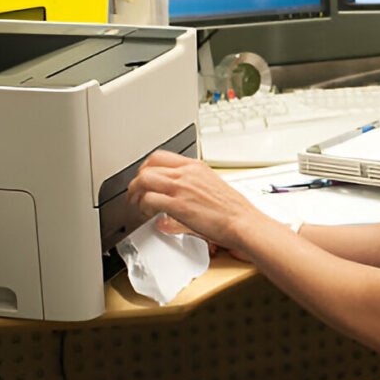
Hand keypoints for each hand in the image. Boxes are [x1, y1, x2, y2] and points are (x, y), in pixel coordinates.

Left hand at [127, 151, 263, 254]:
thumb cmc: (234, 210)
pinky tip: (148, 214)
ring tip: (139, 205)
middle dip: (137, 182)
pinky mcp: (178, 205)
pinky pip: (149, 200)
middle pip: (148, 167)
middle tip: (136, 193)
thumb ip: (193, 189)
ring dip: (136, 194)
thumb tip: (179, 199)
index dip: (146, 168)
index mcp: (196, 167)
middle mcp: (187, 173)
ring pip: (144, 181)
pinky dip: (143, 207)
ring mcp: (182, 188)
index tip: (145, 178)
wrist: (243, 222)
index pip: (160, 157)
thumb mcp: (213, 187)